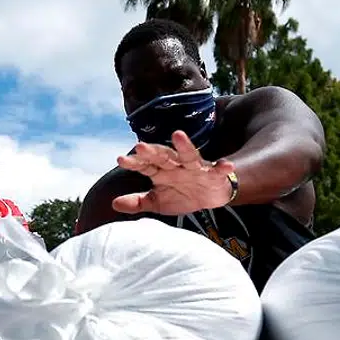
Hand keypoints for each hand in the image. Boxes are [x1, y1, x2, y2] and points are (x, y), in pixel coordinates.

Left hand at [112, 130, 235, 215]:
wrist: (209, 197)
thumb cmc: (181, 195)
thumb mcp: (158, 202)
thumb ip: (138, 202)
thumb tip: (113, 204)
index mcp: (161, 171)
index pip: (145, 165)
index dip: (134, 162)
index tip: (120, 160)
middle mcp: (177, 166)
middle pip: (163, 155)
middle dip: (152, 151)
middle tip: (140, 146)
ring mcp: (195, 168)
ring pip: (189, 155)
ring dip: (185, 146)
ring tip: (178, 135)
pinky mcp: (214, 174)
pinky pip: (218, 170)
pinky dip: (223, 167)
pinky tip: (226, 164)